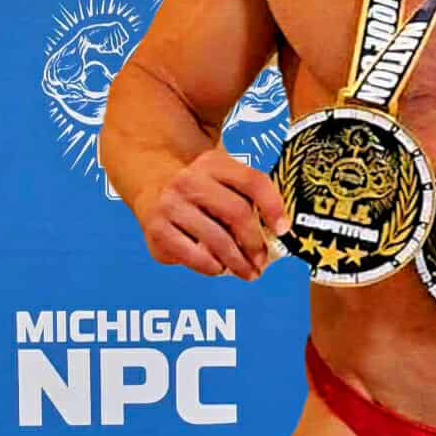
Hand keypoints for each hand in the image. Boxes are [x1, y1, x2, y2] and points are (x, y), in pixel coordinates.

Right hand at [135, 147, 290, 280]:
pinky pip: (192, 254)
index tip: (283, 230)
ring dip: (237, 261)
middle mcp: (190, 180)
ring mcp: (171, 203)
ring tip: (247, 272)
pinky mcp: (156, 228)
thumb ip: (248, 199)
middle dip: (254, 242)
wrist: (152, 184)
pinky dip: (210, 266)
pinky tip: (219, 268)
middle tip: (262, 261)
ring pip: (216, 238)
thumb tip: (276, 234)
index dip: (273, 206)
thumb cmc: (199, 191)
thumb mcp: (222, 181)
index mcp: (214, 163)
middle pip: (236, 211)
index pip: (253, 181)